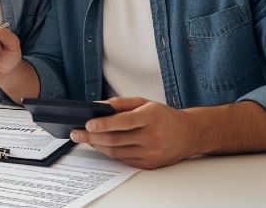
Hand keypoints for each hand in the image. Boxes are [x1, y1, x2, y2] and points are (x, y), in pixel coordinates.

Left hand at [70, 97, 197, 169]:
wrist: (189, 134)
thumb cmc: (163, 116)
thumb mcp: (144, 103)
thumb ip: (120, 103)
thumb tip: (97, 106)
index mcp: (151, 117)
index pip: (123, 122)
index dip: (104, 124)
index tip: (87, 123)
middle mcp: (152, 136)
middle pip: (116, 139)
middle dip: (92, 137)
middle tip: (77, 133)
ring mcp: (151, 152)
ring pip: (117, 151)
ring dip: (97, 145)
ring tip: (85, 138)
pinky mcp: (149, 164)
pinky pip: (123, 159)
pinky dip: (109, 152)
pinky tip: (100, 145)